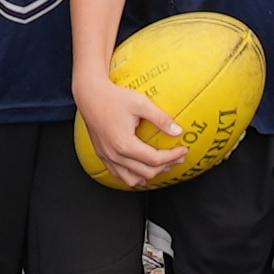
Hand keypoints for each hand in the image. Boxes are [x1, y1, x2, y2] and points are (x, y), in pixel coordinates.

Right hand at [75, 77, 183, 191]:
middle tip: (178, 157)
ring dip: (149, 174)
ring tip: (161, 165)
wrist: (89, 94)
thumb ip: (160, 118)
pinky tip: (141, 167)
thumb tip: (178, 130)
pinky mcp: (102, 154)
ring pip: (131, 179)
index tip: (183, 150)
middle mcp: (115, 155)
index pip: (155, 159)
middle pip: (146, 172)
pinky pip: (119, 174)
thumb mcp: (140, 103)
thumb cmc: (112, 97)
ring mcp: (107, 156)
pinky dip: (133, 175)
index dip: (172, 156)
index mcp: (125, 144)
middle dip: (166, 166)